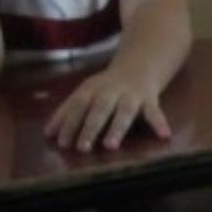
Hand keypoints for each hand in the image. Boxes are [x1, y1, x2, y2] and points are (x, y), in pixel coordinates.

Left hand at [45, 66, 172, 151]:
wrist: (139, 64)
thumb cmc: (108, 86)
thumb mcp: (86, 93)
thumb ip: (67, 112)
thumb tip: (47, 134)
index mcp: (93, 89)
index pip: (78, 105)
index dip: (69, 123)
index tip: (61, 143)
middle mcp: (111, 91)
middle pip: (99, 109)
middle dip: (90, 128)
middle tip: (82, 148)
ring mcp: (132, 96)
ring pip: (124, 112)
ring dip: (117, 128)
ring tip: (110, 145)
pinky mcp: (150, 100)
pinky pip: (156, 112)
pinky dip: (160, 124)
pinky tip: (164, 136)